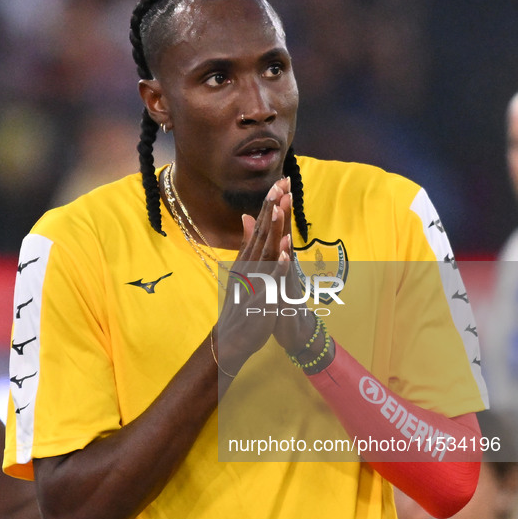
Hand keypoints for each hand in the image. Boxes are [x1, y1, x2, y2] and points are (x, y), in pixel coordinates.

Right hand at [214, 178, 291, 374]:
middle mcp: (250, 264)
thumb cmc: (244, 302)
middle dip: (272, 207)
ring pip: (266, 250)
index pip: (260, 225)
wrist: (234, 336)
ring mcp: (255, 280)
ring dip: (274, 229)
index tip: (280, 181)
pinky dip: (277, 266)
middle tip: (282, 183)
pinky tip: (284, 253)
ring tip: (281, 207)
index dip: (270, 203)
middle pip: (263, 231)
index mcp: (249, 257)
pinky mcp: (260, 297)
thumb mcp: (246, 268)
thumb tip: (248, 217)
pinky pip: (270, 280)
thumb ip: (248, 242)